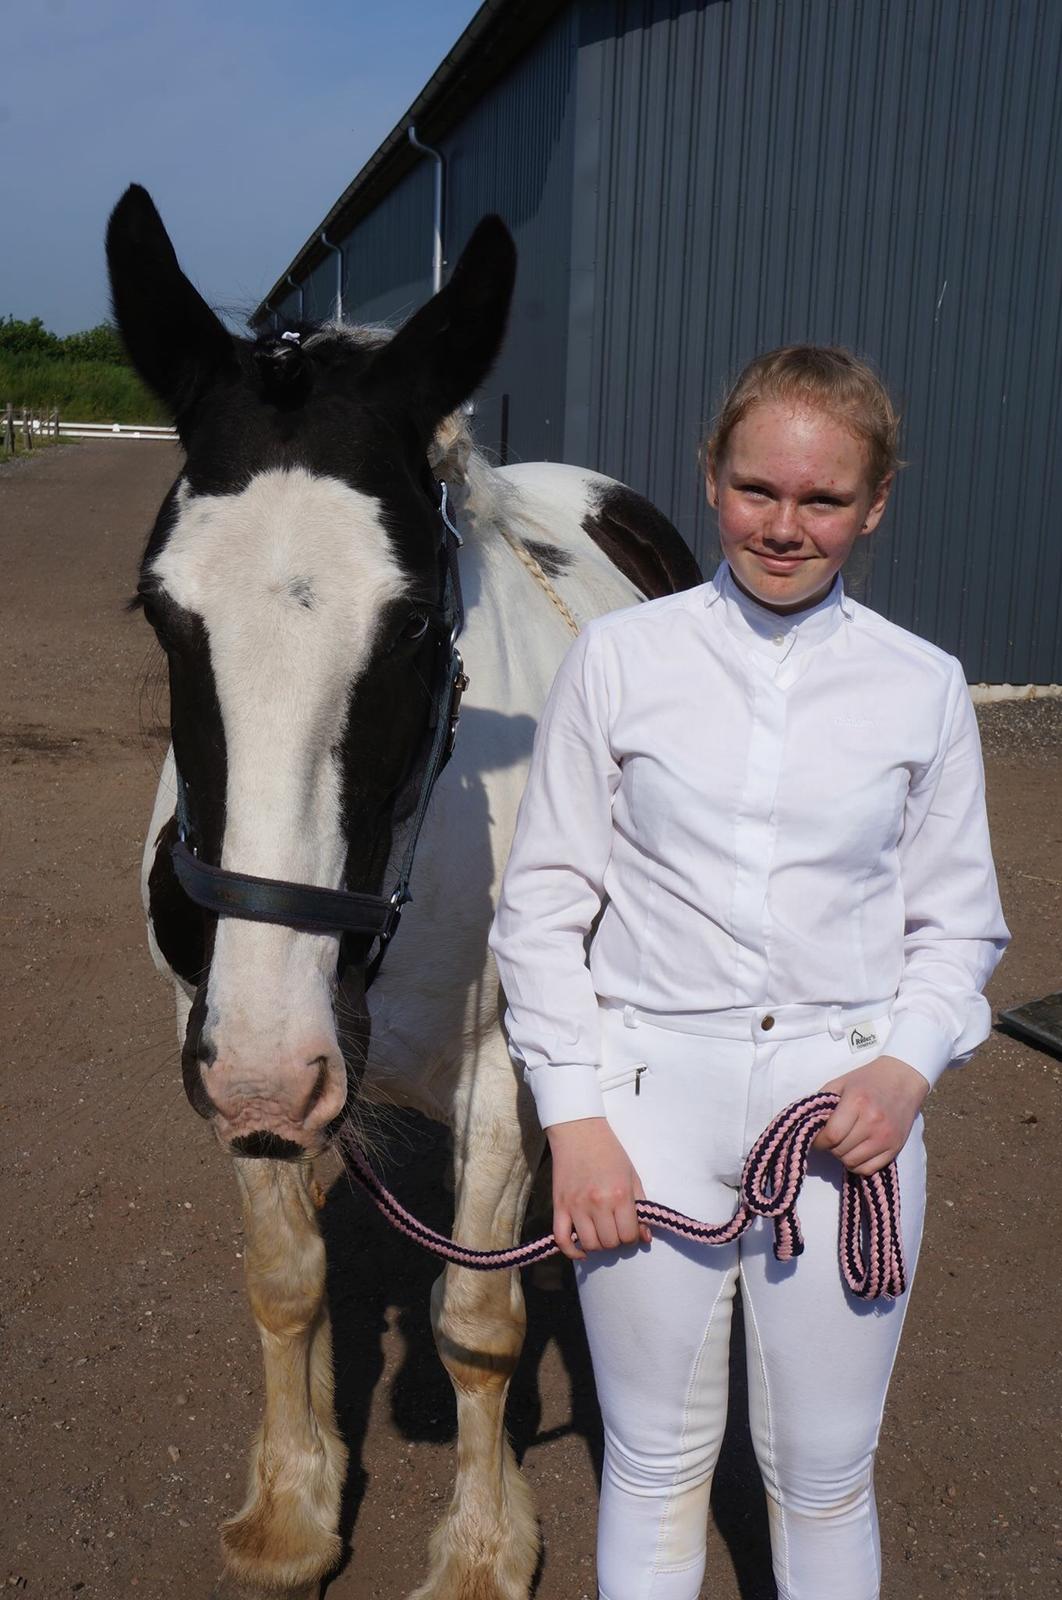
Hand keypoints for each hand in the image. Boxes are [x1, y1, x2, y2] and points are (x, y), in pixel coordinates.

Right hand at [546, 1117, 650, 1260]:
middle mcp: (598, 1203)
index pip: (629, 1235)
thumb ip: (641, 1206)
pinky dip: (571, 1251)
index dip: (632, 1235)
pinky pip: (561, 1239)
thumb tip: (646, 1237)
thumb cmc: (609, 1152)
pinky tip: (581, 1250)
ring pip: (590, 1244)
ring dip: (598, 1244)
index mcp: (620, 1195)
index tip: (630, 1228)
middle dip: (616, 1239)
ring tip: (600, 1232)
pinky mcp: (559, 1206)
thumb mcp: (632, 1175)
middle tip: (615, 1227)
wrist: (579, 1131)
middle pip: (610, 1242)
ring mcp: (576, 1206)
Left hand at [812, 1056, 929, 1175]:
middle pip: (840, 1151)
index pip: (831, 1135)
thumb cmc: (868, 1080)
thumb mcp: (840, 1083)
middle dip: (830, 1147)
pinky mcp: (895, 1148)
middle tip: (832, 1138)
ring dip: (843, 1156)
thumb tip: (808, 1126)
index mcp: (857, 1102)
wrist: (903, 1079)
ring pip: (852, 1163)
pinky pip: (869, 1169)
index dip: (819, 1141)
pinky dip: (858, 1165)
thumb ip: (822, 1104)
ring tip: (844, 1143)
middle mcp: (873, 1122)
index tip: (817, 1138)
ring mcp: (886, 1137)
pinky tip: (856, 1151)